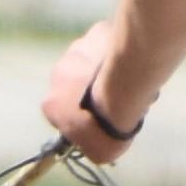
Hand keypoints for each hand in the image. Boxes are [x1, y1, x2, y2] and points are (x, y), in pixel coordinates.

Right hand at [41, 28, 139, 166]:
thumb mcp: (100, 152)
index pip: (61, 112)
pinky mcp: (95, 33)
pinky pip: (107, 42)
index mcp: (50, 105)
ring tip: (130, 81)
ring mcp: (75, 50)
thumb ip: (92, 147)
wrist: (126, 90)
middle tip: (117, 101)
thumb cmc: (110, 126)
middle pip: (74, 83)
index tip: (100, 120)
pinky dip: (117, 50)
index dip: (81, 117)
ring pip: (90, 60)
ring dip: (104, 69)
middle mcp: (57, 74)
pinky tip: (135, 61)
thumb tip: (96, 146)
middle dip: (91, 90)